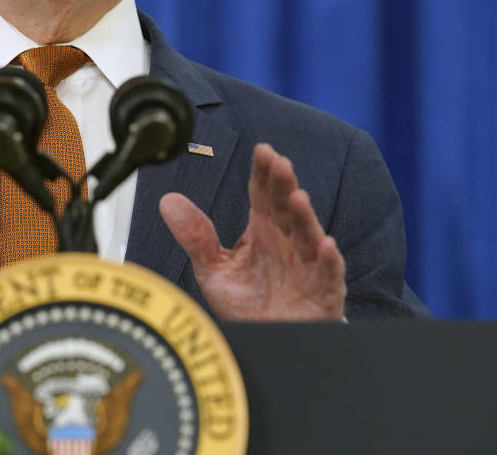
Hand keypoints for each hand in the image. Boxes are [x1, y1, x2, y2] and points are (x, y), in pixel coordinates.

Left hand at [159, 143, 345, 320]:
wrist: (264, 345)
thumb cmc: (246, 306)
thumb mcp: (213, 269)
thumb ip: (195, 236)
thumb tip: (168, 201)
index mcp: (262, 232)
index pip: (263, 195)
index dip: (263, 173)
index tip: (262, 151)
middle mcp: (286, 243)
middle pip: (286, 208)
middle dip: (283, 186)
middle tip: (279, 163)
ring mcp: (306, 266)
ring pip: (308, 236)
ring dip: (305, 217)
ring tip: (297, 197)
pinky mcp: (322, 293)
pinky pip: (328, 274)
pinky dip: (328, 260)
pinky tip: (325, 244)